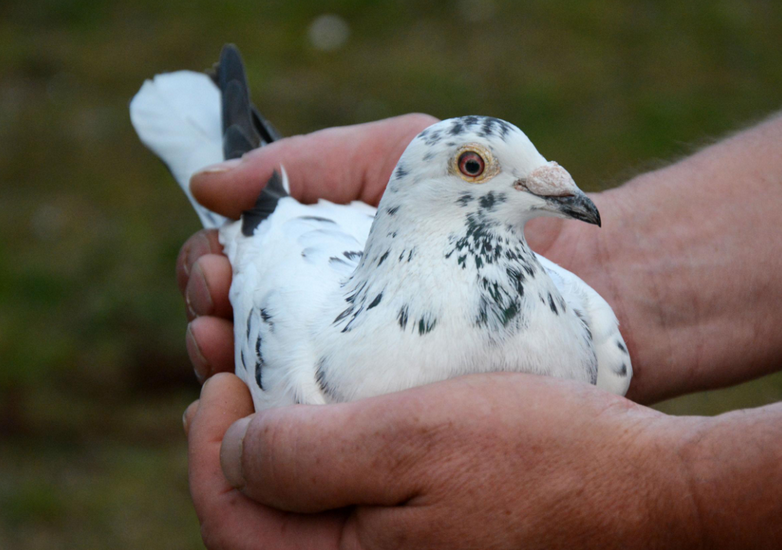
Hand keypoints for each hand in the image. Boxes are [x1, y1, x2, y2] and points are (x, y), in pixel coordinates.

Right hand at [175, 113, 610, 385]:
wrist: (577, 272)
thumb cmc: (486, 205)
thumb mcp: (397, 156)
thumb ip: (305, 162)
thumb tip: (204, 183)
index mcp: (317, 254)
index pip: (233, 265)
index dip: (206, 266)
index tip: (212, 265)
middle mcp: (325, 310)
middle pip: (234, 324)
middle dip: (208, 316)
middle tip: (212, 309)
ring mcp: (351, 366)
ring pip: (260, 378)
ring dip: (227, 366)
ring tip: (223, 350)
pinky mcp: (381, 414)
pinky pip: (313, 426)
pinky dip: (277, 420)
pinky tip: (269, 414)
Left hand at [184, 372, 698, 548]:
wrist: (641, 484)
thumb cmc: (539, 457)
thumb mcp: (411, 443)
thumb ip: (306, 458)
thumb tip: (230, 451)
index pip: (232, 520)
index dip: (208, 445)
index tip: (218, 374)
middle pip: (258, 510)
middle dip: (232, 432)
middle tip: (229, 357)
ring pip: (299, 496)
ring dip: (272, 429)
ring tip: (266, 364)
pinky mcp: (421, 523)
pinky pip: (346, 488)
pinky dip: (321, 437)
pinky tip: (326, 392)